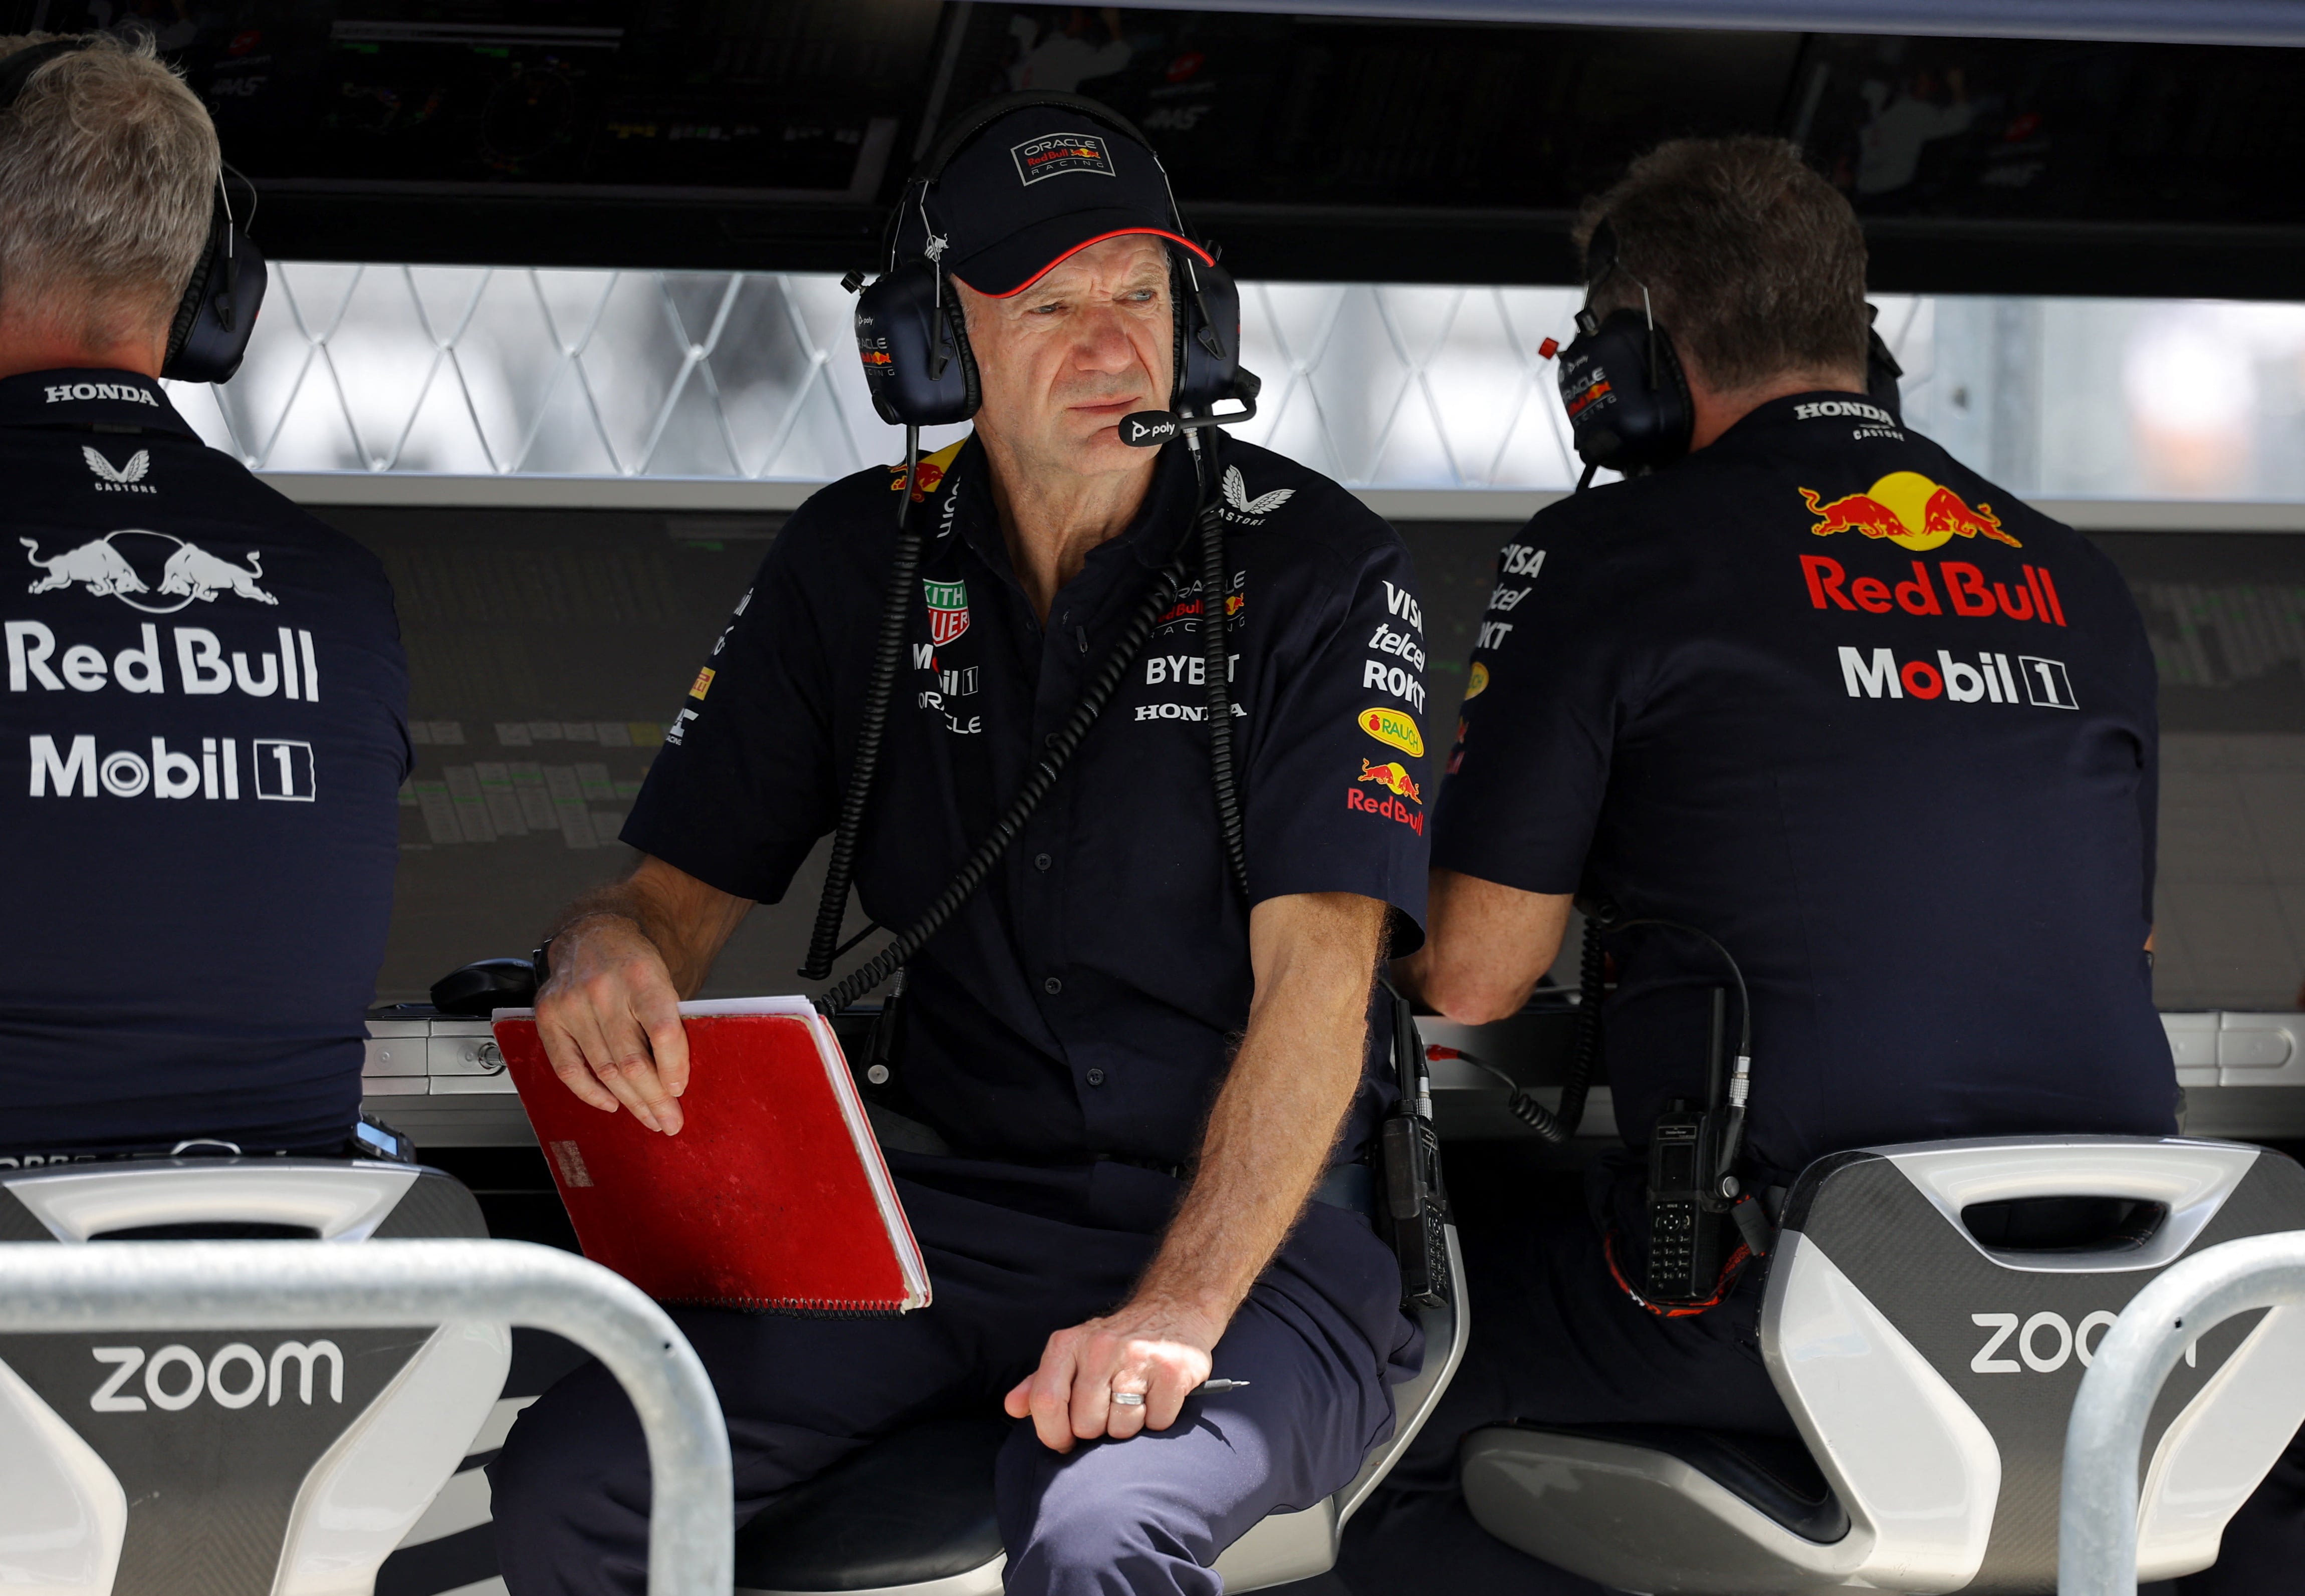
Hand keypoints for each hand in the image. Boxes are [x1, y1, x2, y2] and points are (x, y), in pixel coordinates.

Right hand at [535, 914, 690, 1134]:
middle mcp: (603, 989)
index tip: (680, 1089)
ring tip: (649, 1118)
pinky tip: (610, 1104)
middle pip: (632, 1059)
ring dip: (630, 1102)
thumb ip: (669, 1019)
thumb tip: (679, 1078)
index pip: (662, 1030)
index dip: (674, 1066)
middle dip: (654, 1098)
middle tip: (670, 1121)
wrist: (593, 934)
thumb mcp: (663, 978)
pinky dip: (590, 1092)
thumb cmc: (635, 964)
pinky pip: (568, 1068)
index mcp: (642, 975)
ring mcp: (572, 1003)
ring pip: (604, 1069)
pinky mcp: (549, 1015)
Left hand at [1003, 1295, 1222, 1451]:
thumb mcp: (1073, 1352)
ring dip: (1128, 1425)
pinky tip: (1157, 1395)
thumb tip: (1013, 1408)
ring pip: (1121, 1428)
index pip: (1047, 1402)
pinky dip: (1158, 1418)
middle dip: (1097, 1429)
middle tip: (1109, 1409)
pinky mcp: (1172, 1371)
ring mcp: (1138, 1358)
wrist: (1175, 1308)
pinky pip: (1156, 1423)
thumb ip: (1040, 1382)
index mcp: (1068, 1344)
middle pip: (1086, 1424)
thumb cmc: (1117, 1341)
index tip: (1064, 1441)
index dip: (1052, 1434)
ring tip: (1134, 1400)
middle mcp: (1100, 1347)